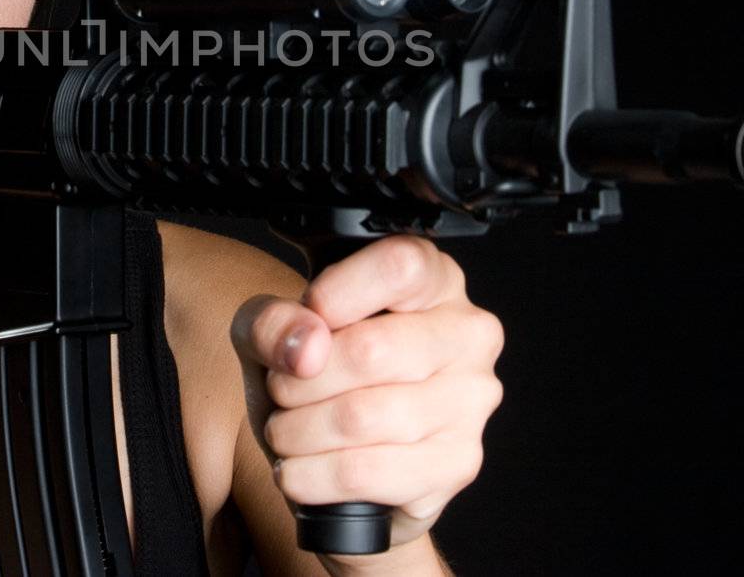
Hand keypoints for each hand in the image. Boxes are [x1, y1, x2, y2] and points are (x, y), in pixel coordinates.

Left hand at [231, 235, 503, 555]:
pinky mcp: (458, 462)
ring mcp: (470, 400)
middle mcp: (467, 333)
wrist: (345, 446)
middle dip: (300, 380)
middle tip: (281, 391)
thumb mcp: (277, 328)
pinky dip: (312, 475)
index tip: (308, 316)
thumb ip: (273, 321)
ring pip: (363, 417)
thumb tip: (307, 347)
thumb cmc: (319, 369)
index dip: (337, 293)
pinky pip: (367, 472)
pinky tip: (299, 468)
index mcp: (435, 279)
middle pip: (372, 349)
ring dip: (299, 431)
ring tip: (286, 430)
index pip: (400, 267)